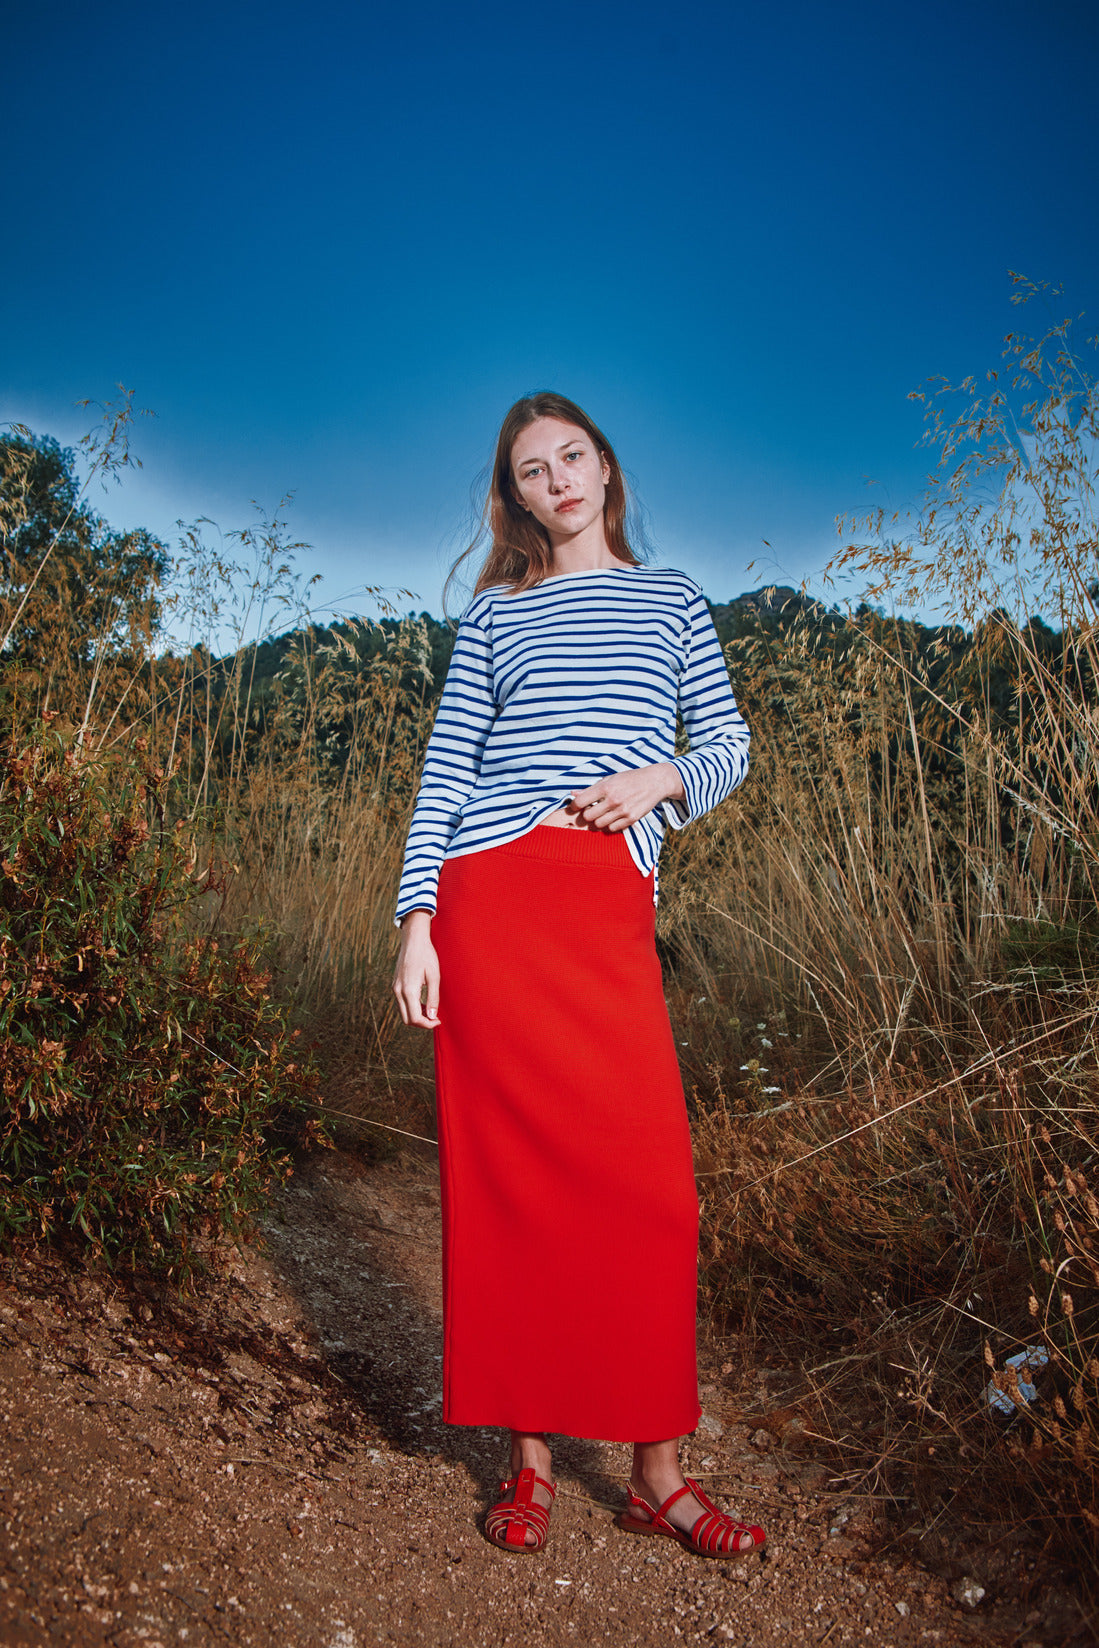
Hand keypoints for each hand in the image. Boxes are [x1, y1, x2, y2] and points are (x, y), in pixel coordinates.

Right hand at [392, 910, 440, 1029]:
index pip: (415, 1018)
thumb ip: (433, 998)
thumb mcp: (434, 976)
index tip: (438, 1021)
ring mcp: (395, 988)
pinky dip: (412, 1008)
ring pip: (403, 1012)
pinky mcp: (395, 985)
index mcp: (408, 990)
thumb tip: (432, 1016)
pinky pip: (401, 1003)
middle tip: (435, 1018)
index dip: (427, 1024)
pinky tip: (423, 1002)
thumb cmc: (426, 955)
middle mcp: (398, 991)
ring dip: (416, 1015)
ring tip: (431, 1010)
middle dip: (421, 1023)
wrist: (413, 940)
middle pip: (407, 1019)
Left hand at [568, 762, 685, 831]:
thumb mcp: (610, 778)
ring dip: (598, 821)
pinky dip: (610, 825)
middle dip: (587, 815)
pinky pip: (612, 829)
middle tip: (591, 810)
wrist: (654, 782)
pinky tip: (613, 817)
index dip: (574, 806)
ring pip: (599, 825)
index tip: (576, 806)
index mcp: (605, 787)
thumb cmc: (629, 779)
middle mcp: (613, 799)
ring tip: (603, 814)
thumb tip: (572, 793)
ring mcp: (623, 810)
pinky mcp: (631, 819)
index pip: (580, 801)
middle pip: (588, 816)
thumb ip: (591, 788)